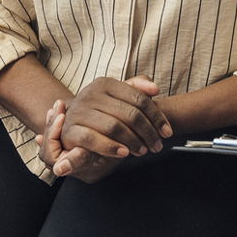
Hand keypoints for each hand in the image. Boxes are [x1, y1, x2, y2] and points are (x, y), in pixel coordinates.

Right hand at [39, 76, 170, 180]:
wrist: (68, 122)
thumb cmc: (100, 111)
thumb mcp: (117, 97)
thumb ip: (137, 89)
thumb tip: (155, 89)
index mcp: (105, 83)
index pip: (139, 99)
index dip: (157, 117)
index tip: (167, 132)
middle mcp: (91, 93)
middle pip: (130, 114)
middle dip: (148, 132)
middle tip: (157, 146)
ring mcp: (79, 111)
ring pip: (114, 127)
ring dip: (133, 142)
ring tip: (142, 150)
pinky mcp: (70, 129)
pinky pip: (93, 139)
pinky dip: (111, 147)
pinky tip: (123, 153)